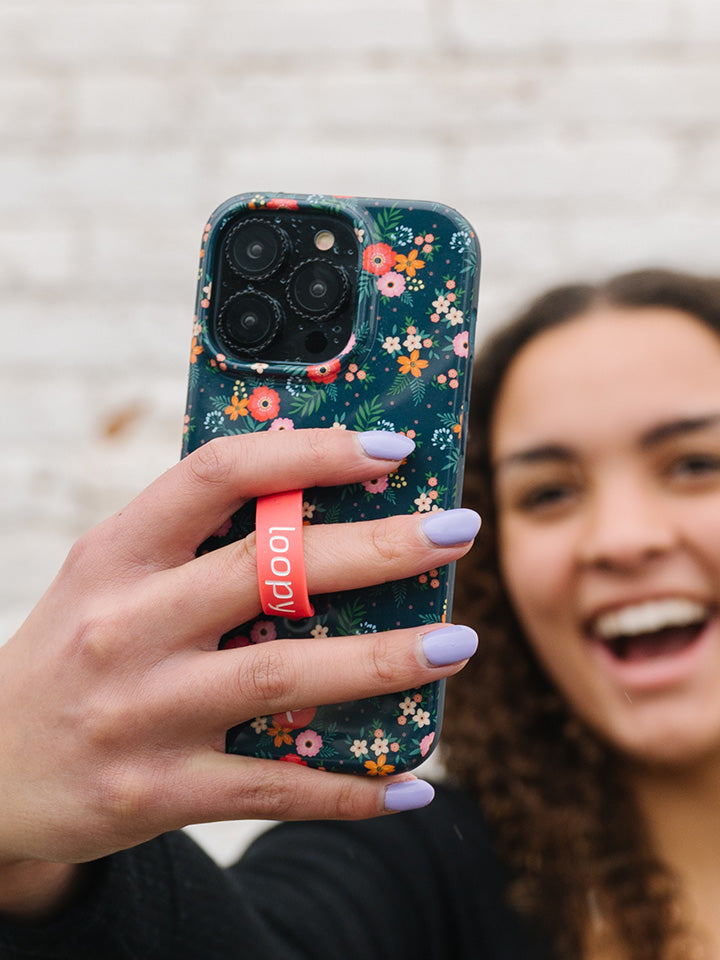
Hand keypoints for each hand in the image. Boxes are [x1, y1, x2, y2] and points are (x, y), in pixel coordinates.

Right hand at [0, 430, 477, 903]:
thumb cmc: (76, 648)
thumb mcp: (112, 576)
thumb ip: (197, 542)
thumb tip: (319, 506)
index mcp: (118, 552)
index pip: (220, 475)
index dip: (311, 453)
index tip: (390, 449)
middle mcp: (126, 623)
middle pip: (270, 571)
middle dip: (378, 549)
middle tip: (458, 530)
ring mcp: (142, 710)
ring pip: (283, 676)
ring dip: (382, 662)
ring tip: (457, 645)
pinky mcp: (157, 790)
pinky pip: (272, 787)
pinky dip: (349, 788)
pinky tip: (413, 784)